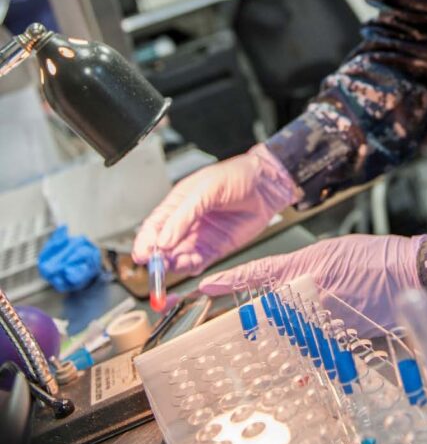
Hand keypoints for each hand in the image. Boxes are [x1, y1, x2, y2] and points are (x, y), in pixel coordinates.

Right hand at [131, 145, 301, 274]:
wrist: (267, 185)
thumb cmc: (237, 176)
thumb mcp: (207, 188)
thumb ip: (185, 214)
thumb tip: (163, 240)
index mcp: (178, 203)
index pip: (154, 225)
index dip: (145, 240)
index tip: (142, 254)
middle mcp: (185, 223)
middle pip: (162, 245)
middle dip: (156, 257)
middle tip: (155, 266)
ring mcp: (199, 237)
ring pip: (177, 257)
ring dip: (173, 264)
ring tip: (174, 264)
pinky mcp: (214, 249)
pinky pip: (197, 263)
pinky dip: (190, 267)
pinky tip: (189, 266)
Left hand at [200, 233, 426, 330]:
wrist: (409, 274)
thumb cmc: (374, 256)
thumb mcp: (329, 252)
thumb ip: (300, 269)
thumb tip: (279, 286)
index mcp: (306, 268)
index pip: (260, 273)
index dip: (231, 279)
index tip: (207, 285)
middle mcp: (311, 295)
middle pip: (271, 311)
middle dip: (262, 318)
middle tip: (252, 323)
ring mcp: (325, 319)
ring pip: (291, 331)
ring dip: (290, 334)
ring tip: (302, 331)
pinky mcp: (341, 338)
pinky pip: (315, 346)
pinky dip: (312, 348)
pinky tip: (312, 353)